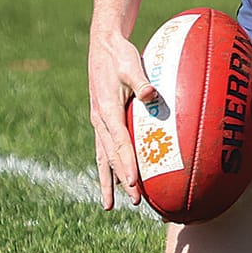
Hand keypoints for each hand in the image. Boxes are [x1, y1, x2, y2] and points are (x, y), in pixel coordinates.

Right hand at [88, 29, 156, 210]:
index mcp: (106, 111)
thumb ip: (142, 82)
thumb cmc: (120, 56)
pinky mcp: (102, 121)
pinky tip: (115, 181)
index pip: (119, 143)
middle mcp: (99, 121)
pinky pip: (105, 149)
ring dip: (109, 181)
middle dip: (122, 181)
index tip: (134, 182)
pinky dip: (109, 167)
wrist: (103, 47)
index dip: (126, 164)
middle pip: (110, 157)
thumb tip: (152, 94)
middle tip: (134, 202)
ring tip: (111, 206)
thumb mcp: (131, 66)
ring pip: (103, 158)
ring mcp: (99, 122)